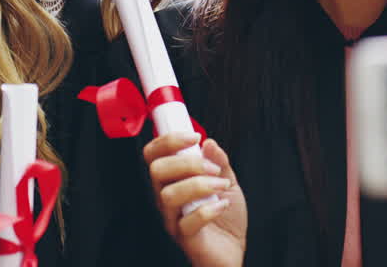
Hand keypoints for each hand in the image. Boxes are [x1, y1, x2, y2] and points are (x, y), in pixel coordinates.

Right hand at [144, 132, 246, 266]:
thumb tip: (209, 143)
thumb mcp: (227, 181)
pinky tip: (222, 206)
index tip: (194, 136)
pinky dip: (208, 210)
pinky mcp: (185, 238)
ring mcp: (173, 219)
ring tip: (221, 187)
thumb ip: (219, 161)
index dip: (168, 140)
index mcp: (172, 181)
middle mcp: (167, 199)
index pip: (153, 155)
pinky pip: (187, 222)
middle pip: (157, 171)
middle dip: (187, 163)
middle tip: (213, 168)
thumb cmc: (225, 217)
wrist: (233, 249)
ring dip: (200, 185)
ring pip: (168, 195)